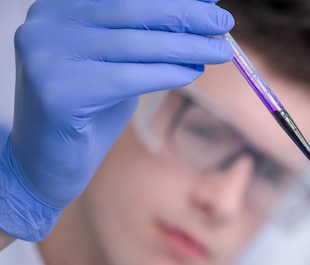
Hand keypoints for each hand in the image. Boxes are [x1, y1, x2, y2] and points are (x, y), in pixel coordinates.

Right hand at [0, 0, 233, 240]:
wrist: (49, 162)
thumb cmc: (90, 109)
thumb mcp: (121, 62)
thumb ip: (150, 36)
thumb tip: (202, 10)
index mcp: (57, 8)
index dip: (173, 0)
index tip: (212, 4)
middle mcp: (44, 24)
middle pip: (131, 10)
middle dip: (184, 16)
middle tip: (223, 23)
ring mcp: (45, 56)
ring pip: (133, 44)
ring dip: (185, 46)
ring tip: (220, 52)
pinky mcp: (57, 92)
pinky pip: (126, 77)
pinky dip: (165, 74)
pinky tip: (191, 73)